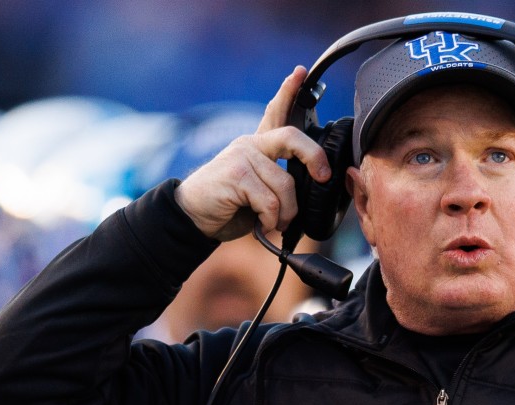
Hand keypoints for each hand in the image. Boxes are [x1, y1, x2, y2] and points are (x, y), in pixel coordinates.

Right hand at [174, 66, 331, 240]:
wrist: (192, 216)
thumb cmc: (229, 205)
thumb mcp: (258, 190)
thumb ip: (277, 181)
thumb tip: (307, 187)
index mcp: (257, 146)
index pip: (275, 112)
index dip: (288, 91)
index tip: (300, 72)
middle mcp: (250, 145)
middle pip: (293, 139)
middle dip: (314, 158)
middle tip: (322, 176)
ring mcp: (242, 156)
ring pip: (285, 185)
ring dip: (286, 212)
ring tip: (276, 221)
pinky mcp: (236, 174)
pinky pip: (270, 202)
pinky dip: (271, 219)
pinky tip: (262, 223)